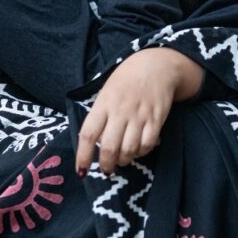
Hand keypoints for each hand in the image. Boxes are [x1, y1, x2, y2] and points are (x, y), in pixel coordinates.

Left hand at [75, 48, 181, 176]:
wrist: (155, 66)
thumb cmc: (125, 81)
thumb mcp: (106, 93)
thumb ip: (100, 117)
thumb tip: (94, 145)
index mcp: (103, 104)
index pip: (88, 134)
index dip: (83, 156)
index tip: (81, 170)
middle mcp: (120, 111)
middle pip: (110, 148)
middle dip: (106, 165)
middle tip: (106, 169)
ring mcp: (139, 116)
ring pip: (129, 150)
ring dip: (124, 160)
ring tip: (122, 159)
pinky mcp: (156, 119)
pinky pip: (147, 145)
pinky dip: (141, 153)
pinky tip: (137, 150)